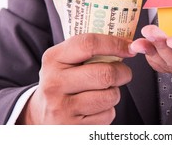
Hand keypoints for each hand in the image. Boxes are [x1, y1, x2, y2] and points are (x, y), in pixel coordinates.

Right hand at [17, 33, 134, 123]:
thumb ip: (89, 49)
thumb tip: (126, 44)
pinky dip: (108, 110)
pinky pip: (107, 115)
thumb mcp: (65, 60)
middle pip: (105, 73)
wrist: (41, 114)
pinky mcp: (74, 127)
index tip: (130, 47)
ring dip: (115, 92)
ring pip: (110, 96)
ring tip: (104, 90)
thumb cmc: (62, 80)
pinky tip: (96, 107)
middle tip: (124, 72)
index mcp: (53, 59)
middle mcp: (55, 83)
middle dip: (123, 72)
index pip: (89, 44)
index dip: (115, 44)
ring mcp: (63, 108)